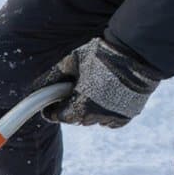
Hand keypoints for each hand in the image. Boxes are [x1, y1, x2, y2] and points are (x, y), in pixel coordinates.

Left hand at [38, 38, 161, 127]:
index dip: (52, 112)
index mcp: (79, 105)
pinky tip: (107, 98)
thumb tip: (35, 87)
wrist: (138, 53)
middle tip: (73, 94)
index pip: (59, 117)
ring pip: (93, 120)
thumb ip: (53, 76)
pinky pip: (110, 121)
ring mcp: (112, 117)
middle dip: (71, 108)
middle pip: (76, 119)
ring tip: (92, 92)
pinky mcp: (127, 116)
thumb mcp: (72, 61)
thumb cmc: (101, 54)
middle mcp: (95, 116)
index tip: (50, 107)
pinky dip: (106, 113)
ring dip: (89, 111)